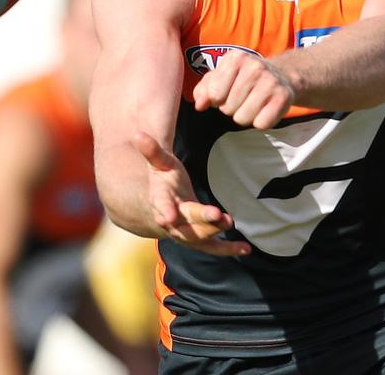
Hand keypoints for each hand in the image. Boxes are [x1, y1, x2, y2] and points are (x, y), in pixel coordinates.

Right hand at [133, 132, 250, 256]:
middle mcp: (173, 222)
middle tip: (218, 215)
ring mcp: (186, 233)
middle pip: (186, 223)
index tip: (168, 216)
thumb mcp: (159, 164)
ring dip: (215, 233)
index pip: (162, 206)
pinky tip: (246, 249)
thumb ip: (152, 152)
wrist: (161, 209)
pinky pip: (212, 248)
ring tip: (230, 222)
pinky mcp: (199, 240)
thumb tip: (138, 134)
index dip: (165, 210)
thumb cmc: (163, 182)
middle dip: (202, 220)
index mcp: (161, 201)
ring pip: (199, 238)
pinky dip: (228, 249)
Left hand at [192, 51, 293, 128]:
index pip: (214, 94)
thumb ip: (203, 90)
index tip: (228, 91)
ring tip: (253, 103)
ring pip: (243, 118)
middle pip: (228, 108)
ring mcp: (271, 82)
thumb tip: (200, 105)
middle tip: (243, 98)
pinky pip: (261, 124)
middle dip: (232, 108)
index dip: (218, 99)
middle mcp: (255, 67)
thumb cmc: (243, 78)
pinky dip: (261, 122)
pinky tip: (265, 109)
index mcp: (236, 58)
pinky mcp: (284, 97)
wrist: (281, 75)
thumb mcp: (221, 77)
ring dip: (245, 116)